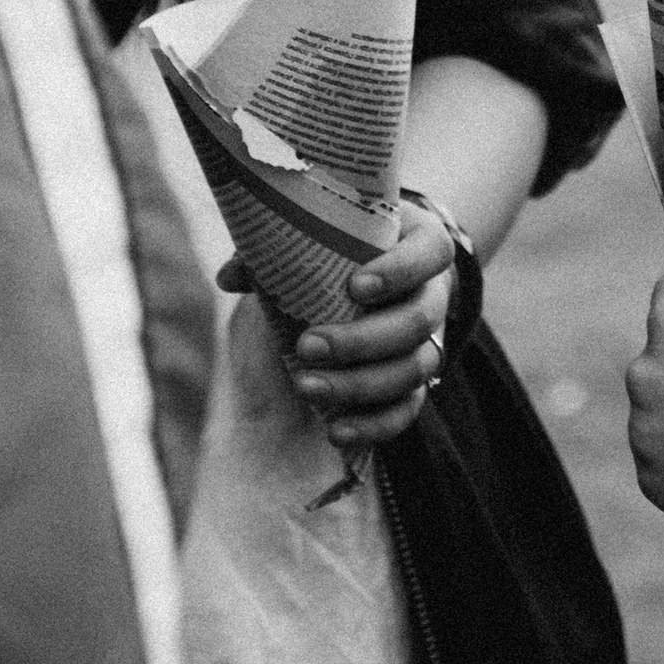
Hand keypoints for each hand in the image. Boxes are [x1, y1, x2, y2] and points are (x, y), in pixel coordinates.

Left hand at [235, 205, 455, 461]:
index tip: (354, 285)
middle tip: (308, 346)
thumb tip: (229, 276)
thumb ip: (282, 246)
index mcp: (421, 241)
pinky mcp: (416, 383)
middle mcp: (434, 293)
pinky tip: (334, 431)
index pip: (431, 251)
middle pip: (418, 321)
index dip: (399, 270)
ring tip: (305, 386)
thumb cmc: (345, 245)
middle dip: (363, 340)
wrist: (376, 272)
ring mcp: (430, 341)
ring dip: (359, 385)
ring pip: (412, 370)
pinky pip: (405, 410)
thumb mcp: (324, 232)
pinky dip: (373, 425)